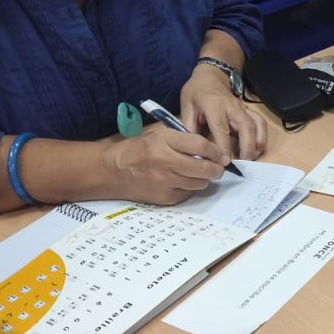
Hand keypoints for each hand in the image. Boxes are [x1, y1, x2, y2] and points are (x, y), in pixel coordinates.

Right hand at [103, 125, 227, 205]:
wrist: (112, 171)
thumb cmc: (137, 150)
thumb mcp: (158, 136)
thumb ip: (182, 140)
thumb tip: (210, 148)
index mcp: (164, 141)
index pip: (200, 144)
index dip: (215, 151)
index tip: (222, 155)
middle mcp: (165, 161)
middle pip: (204, 167)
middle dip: (217, 168)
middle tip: (219, 167)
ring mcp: (165, 181)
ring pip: (199, 183)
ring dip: (205, 179)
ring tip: (202, 174)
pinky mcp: (164, 197)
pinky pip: (188, 193)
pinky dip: (190, 188)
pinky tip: (185, 182)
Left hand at [180, 67, 266, 160]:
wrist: (210, 76)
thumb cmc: (196, 92)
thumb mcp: (186, 106)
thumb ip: (189, 126)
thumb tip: (195, 148)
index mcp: (213, 105)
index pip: (221, 127)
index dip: (224, 146)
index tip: (224, 161)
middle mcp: (231, 106)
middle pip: (246, 126)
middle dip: (247, 146)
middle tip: (243, 163)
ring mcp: (242, 108)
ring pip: (257, 125)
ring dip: (257, 143)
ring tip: (252, 158)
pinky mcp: (249, 111)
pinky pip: (260, 123)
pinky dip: (262, 137)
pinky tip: (257, 149)